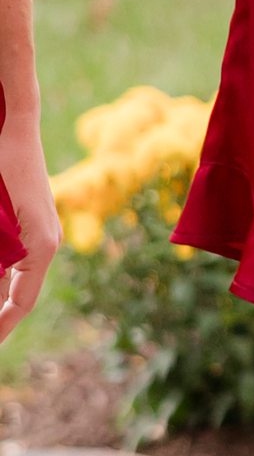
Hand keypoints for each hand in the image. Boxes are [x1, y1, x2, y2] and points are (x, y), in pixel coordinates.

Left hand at [0, 111, 58, 342]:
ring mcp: (41, 232)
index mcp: (41, 247)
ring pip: (13, 275)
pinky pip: (14, 258)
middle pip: (17, 292)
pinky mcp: (32, 222)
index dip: (1, 328)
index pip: (21, 303)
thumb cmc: (0, 170)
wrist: (14, 127)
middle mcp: (47, 243)